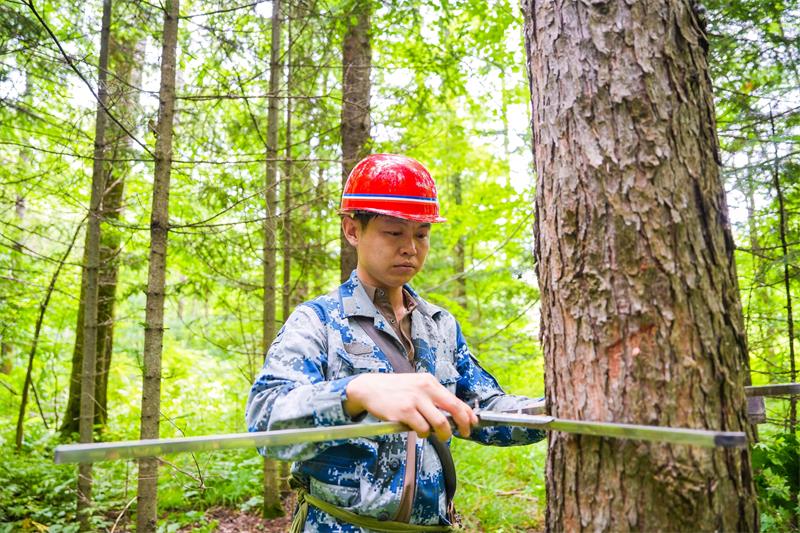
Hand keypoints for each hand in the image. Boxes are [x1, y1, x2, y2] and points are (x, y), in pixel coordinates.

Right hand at [344, 373, 478, 440]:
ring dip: (441, 434)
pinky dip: (423, 434)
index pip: (456, 400)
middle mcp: (425, 388)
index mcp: (429, 382)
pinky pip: (422, 429)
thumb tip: (451, 416)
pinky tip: (417, 431)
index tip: (473, 423)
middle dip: (461, 425)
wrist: (369, 388)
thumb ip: (432, 398)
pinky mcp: (404, 411)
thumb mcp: (416, 386)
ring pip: (440, 423)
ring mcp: (415, 400)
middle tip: (460, 433)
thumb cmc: (394, 390)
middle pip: (454, 410)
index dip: (468, 414)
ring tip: (434, 434)